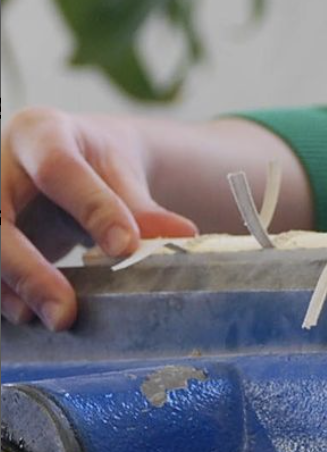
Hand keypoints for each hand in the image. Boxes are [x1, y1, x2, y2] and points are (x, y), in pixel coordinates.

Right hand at [1, 107, 197, 329]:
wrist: (62, 161)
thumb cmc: (91, 164)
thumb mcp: (118, 174)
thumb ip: (142, 207)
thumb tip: (183, 234)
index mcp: (40, 132)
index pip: (60, 169)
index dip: (93, 209)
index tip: (125, 248)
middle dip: (29, 269)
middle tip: (65, 313)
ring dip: (10, 288)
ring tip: (47, 319)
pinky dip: (1, 292)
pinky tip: (25, 314)